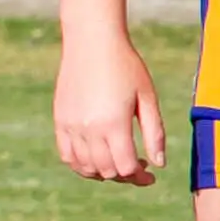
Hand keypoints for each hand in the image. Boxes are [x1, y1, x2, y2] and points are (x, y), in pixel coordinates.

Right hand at [54, 34, 163, 185]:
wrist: (92, 42)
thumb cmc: (126, 66)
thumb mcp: (147, 98)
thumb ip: (154, 132)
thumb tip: (160, 163)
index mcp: (114, 124)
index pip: (125, 167)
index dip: (140, 178)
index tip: (151, 175)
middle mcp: (89, 129)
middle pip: (106, 171)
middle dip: (125, 176)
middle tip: (139, 167)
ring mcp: (70, 126)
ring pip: (85, 167)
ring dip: (104, 173)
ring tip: (120, 163)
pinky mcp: (60, 120)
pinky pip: (67, 155)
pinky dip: (81, 165)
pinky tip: (97, 159)